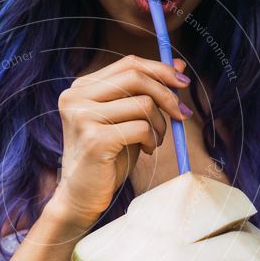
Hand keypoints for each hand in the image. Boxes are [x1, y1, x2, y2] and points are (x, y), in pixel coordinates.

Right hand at [51, 54, 192, 230]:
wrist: (81, 196)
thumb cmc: (107, 157)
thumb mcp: (129, 119)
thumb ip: (147, 92)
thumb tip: (179, 65)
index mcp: (81, 88)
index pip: (128, 64)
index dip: (160, 70)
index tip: (183, 84)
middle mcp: (76, 98)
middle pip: (135, 77)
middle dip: (166, 94)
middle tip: (181, 115)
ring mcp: (83, 117)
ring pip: (143, 104)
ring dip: (160, 124)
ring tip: (155, 141)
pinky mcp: (94, 139)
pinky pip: (141, 128)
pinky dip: (152, 139)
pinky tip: (145, 150)